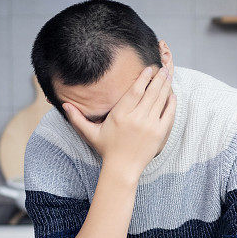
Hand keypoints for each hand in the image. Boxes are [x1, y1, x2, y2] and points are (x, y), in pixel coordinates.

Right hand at [63, 66, 176, 182]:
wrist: (123, 169)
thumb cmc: (107, 150)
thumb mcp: (90, 133)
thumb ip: (77, 118)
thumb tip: (64, 105)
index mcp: (120, 115)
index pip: (134, 91)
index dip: (142, 78)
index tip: (147, 69)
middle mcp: (136, 118)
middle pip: (150, 92)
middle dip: (158, 78)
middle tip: (163, 68)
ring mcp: (149, 126)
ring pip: (160, 100)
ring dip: (165, 86)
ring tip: (168, 75)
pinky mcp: (159, 134)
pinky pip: (168, 114)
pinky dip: (171, 103)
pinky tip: (172, 95)